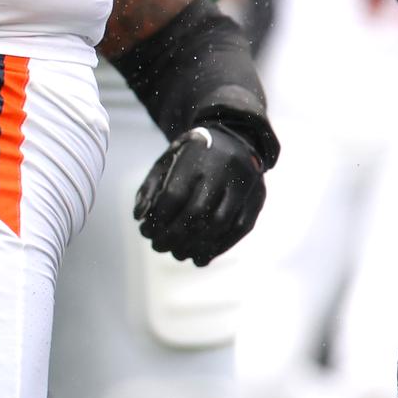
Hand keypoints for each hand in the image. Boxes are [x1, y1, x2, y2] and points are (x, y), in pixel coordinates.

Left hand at [134, 122, 268, 265]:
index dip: (158, 219)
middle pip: (197, 212)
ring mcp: (244, 187)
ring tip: (179, 254)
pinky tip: (202, 257)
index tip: (146, 232)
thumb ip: (151, 188)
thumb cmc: (194, 155)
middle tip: (159, 247)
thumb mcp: (167, 161)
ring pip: (220, 224)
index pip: (174, 195)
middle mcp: (223, 172)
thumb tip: (141, 218)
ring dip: (196, 245)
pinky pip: (239, 229)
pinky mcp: (256, 201)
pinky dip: (219, 247)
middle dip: (175, 236)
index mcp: (196, 159)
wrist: (236, 141)